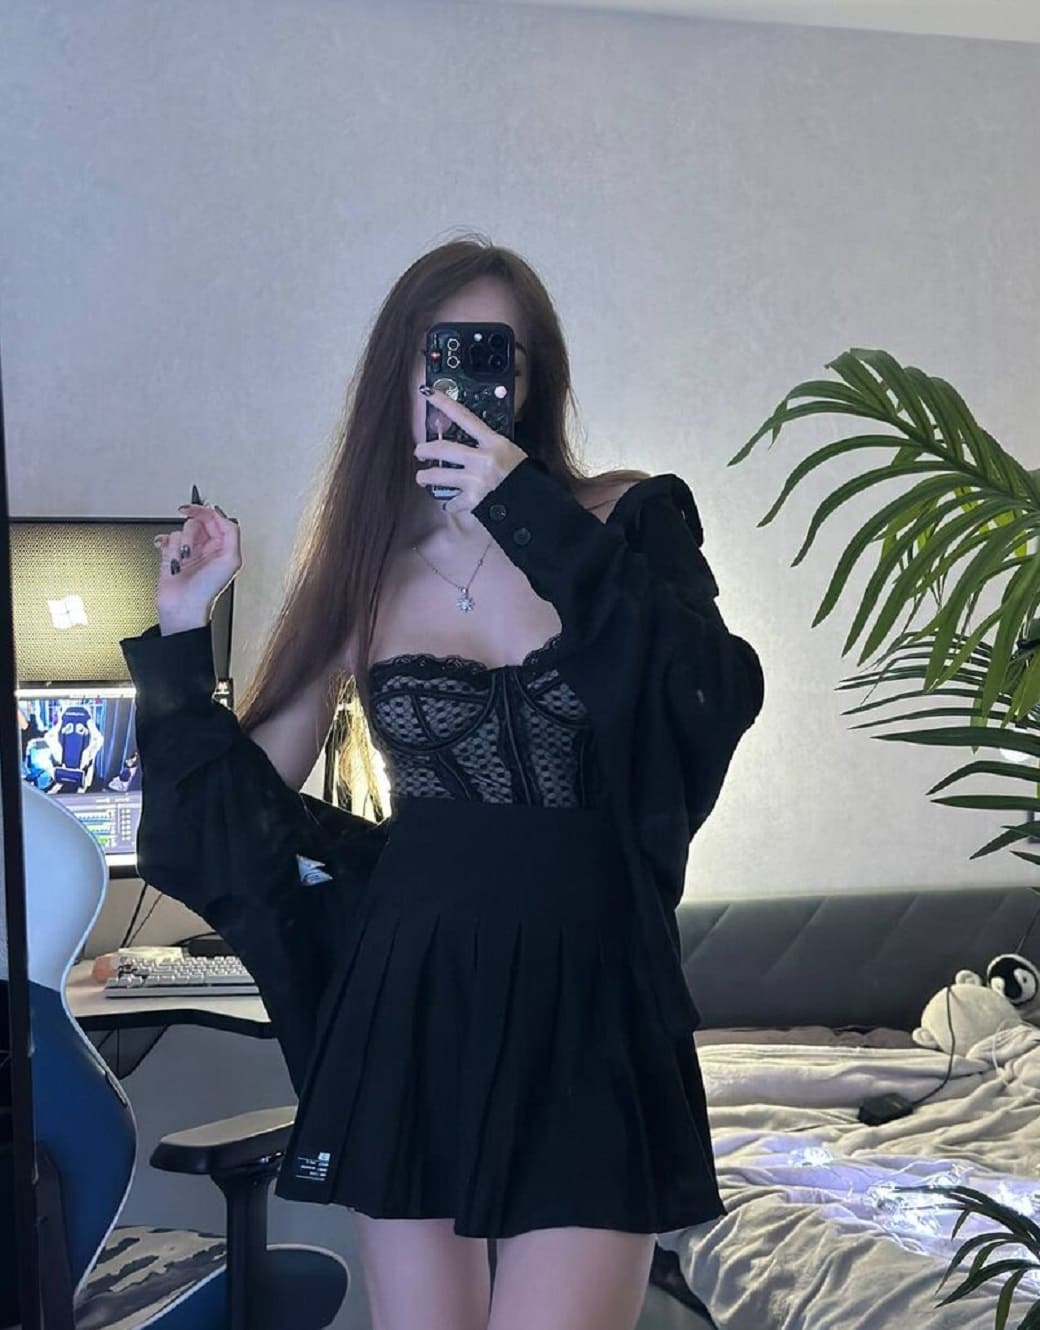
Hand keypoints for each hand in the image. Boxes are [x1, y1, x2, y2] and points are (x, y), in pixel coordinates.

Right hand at [154, 498, 241, 629]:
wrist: (183, 607)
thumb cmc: (207, 590)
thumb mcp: (231, 559)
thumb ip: (231, 532)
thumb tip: (219, 514)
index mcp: (223, 547)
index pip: (215, 519)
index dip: (204, 511)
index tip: (193, 510)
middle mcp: (206, 547)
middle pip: (196, 522)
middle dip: (190, 533)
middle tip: (188, 546)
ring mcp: (188, 550)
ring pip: (180, 530)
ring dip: (179, 545)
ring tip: (182, 561)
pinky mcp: (171, 555)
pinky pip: (166, 539)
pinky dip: (166, 547)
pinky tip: (171, 559)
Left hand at [414, 385, 527, 511]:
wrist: (535, 504)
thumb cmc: (525, 478)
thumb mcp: (511, 452)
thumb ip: (490, 446)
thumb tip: (473, 440)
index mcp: (494, 443)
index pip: (465, 417)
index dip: (444, 404)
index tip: (428, 393)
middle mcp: (482, 459)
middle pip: (443, 449)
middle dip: (425, 450)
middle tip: (419, 451)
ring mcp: (476, 480)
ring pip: (438, 476)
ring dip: (425, 477)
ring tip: (422, 477)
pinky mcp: (473, 501)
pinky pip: (452, 502)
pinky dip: (449, 504)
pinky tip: (449, 504)